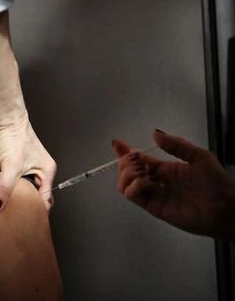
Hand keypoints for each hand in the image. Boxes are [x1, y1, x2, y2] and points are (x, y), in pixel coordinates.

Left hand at [0, 116, 56, 211]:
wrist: (1, 117)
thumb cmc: (14, 136)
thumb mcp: (13, 166)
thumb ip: (6, 188)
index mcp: (46, 172)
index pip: (45, 200)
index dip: (36, 211)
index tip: (25, 222)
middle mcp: (36, 171)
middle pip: (30, 195)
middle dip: (21, 205)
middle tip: (10, 217)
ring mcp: (22, 167)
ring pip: (16, 188)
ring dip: (8, 195)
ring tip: (0, 206)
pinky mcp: (8, 163)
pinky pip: (5, 180)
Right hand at [112, 129, 234, 239]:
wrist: (226, 208)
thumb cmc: (216, 183)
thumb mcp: (199, 156)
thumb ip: (177, 145)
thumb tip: (155, 134)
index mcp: (165, 169)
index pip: (139, 159)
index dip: (125, 151)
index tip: (117, 143)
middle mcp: (156, 181)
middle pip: (127, 171)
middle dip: (126, 161)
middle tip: (136, 158)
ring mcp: (154, 195)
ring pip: (125, 184)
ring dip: (127, 174)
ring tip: (141, 171)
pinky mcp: (154, 207)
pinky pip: (133, 196)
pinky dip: (135, 186)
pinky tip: (148, 182)